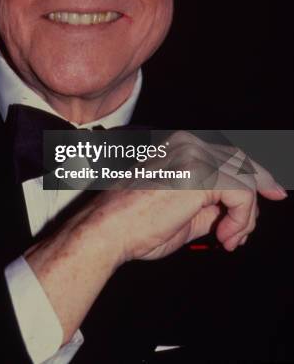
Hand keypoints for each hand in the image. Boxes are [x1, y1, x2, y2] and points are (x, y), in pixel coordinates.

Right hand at [89, 130, 286, 263]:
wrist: (107, 229)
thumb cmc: (134, 224)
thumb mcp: (182, 214)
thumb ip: (209, 208)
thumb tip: (232, 215)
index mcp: (179, 147)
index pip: (227, 154)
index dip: (253, 172)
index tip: (272, 189)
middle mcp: (188, 143)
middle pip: (241, 159)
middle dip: (261, 185)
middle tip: (274, 201)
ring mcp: (194, 155)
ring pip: (245, 179)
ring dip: (246, 215)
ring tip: (227, 238)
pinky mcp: (201, 173)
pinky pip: (242, 195)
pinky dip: (242, 220)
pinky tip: (224, 237)